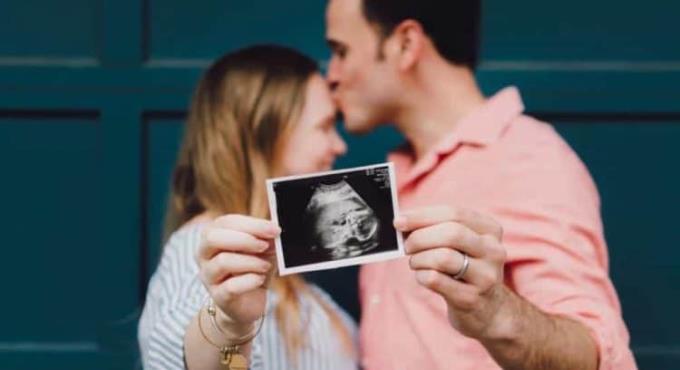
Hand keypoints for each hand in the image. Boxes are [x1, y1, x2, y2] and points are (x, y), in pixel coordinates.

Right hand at [197, 214, 278, 333]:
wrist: (249, 300)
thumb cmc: (254, 268)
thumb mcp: (263, 249)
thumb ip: (266, 238)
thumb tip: (274, 229)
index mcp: (213, 235)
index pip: (225, 222)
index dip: (251, 224)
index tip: (273, 229)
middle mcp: (204, 254)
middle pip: (213, 238)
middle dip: (244, 240)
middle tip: (264, 246)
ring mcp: (208, 276)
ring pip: (223, 262)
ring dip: (250, 262)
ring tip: (265, 266)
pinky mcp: (218, 296)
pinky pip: (230, 287)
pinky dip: (249, 281)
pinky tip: (259, 279)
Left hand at [396, 206, 509, 339]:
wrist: (487, 309)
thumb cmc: (464, 268)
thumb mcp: (461, 245)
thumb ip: (437, 228)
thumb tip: (403, 221)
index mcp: (490, 230)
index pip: (454, 214)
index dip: (422, 216)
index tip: (399, 221)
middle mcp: (493, 251)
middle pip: (451, 233)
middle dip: (420, 237)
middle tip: (407, 246)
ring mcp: (485, 276)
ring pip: (443, 257)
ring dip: (419, 258)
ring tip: (415, 263)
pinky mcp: (471, 298)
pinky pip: (436, 280)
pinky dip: (421, 275)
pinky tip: (422, 276)